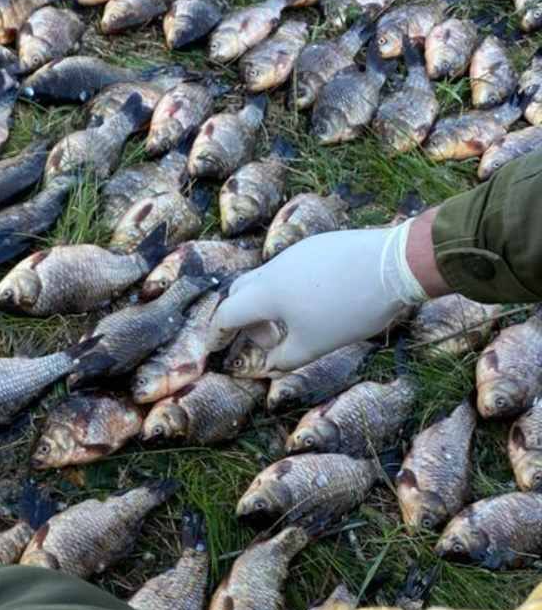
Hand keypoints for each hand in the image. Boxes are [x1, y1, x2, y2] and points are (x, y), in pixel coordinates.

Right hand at [208, 220, 431, 372]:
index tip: (214, 348)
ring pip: (267, 279)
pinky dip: (288, 290)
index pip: (227, 314)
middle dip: (242, 318)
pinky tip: (316, 303)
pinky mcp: (319, 245)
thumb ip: (285, 358)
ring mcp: (297, 253)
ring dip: (268, 305)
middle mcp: (274, 268)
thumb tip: (272, 363)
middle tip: (262, 340)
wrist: (394, 264)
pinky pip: (291, 269)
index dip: (217, 334)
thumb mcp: (314, 345)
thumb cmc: (348, 310)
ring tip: (293, 326)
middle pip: (241, 291)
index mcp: (266, 293)